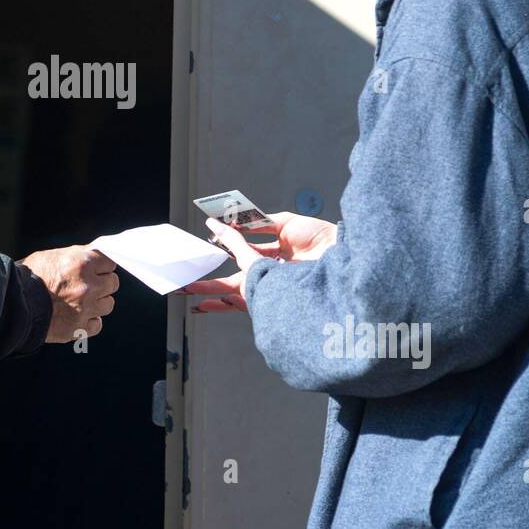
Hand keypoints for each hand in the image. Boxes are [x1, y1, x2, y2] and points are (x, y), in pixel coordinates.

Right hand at [22, 246, 118, 341]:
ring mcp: (86, 308)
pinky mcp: (80, 328)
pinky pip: (97, 325)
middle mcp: (89, 285)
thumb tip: (92, 255)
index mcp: (82, 263)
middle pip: (113, 283)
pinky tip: (78, 317)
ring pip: (108, 305)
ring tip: (81, 302)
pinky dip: (90, 322)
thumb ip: (76, 256)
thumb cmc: (29, 277)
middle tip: (88, 286)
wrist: (13, 305)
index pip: (110, 263)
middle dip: (102, 283)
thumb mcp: (52, 256)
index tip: (96, 269)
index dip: (101, 266)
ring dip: (98, 303)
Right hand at [178, 212, 336, 313]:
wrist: (341, 254)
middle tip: (187, 282)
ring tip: (190, 296)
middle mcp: (271, 274)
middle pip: (234, 278)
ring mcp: (272, 287)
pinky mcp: (274, 298)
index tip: (208, 237)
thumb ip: (258, 223)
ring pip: (235, 293)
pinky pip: (246, 301)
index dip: (224, 245)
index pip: (242, 252)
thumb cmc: (321, 239)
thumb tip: (233, 223)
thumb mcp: (285, 223)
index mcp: (275, 255)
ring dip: (210, 294)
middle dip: (209, 281)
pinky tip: (205, 305)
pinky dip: (224, 302)